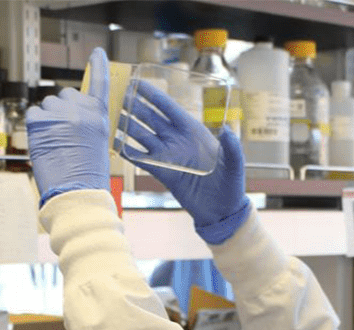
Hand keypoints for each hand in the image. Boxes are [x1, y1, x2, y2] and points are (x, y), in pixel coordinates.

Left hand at [27, 47, 109, 205]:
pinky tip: (45, 144)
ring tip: (57, 144)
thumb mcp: (99, 145)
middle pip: (67, 95)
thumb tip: (69, 109)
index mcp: (100, 118)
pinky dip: (36, 128)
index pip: (100, 85)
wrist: (77, 192)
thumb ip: (88, 123)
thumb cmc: (89, 176)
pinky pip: (34, 114)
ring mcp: (60, 114)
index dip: (98, 67)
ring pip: (48, 104)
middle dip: (64, 109)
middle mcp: (82, 111)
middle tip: (67, 135)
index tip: (97, 53)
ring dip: (49, 120)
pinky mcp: (40, 120)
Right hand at [119, 80, 250, 243]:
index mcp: (193, 132)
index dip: (153, 95)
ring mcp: (168, 156)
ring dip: (126, 124)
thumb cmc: (232, 185)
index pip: (169, 109)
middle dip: (133, 105)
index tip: (136, 82)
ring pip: (141, 135)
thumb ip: (232, 147)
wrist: (223, 212)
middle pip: (150, 118)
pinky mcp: (163, 173)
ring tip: (108, 112)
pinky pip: (141, 158)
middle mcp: (177, 141)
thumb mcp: (235, 164)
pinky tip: (114, 141)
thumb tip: (227, 130)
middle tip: (114, 92)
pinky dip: (128, 150)